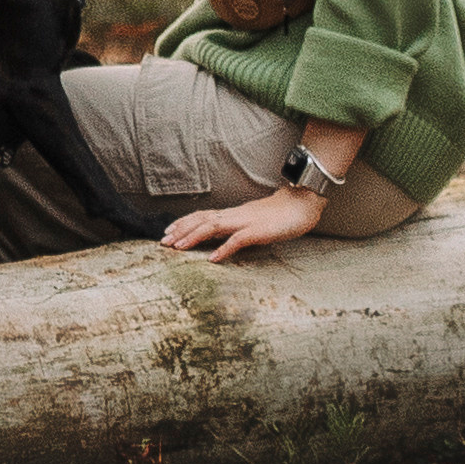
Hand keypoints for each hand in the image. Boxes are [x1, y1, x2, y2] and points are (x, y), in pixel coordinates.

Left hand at [160, 184, 325, 261]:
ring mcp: (246, 222)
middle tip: (163, 242)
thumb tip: (220, 240)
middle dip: (181, 230)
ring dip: (194, 236)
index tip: (167, 231)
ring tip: (178, 247)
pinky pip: (238, 240)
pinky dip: (223, 249)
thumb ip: (237, 229)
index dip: (184, 222)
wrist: (301, 204)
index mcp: (233, 214)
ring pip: (214, 226)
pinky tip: (212, 259)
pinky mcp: (258, 231)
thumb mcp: (253, 222)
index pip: (203, 216)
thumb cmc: (279, 215)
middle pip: (202, 220)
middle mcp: (235, 215)